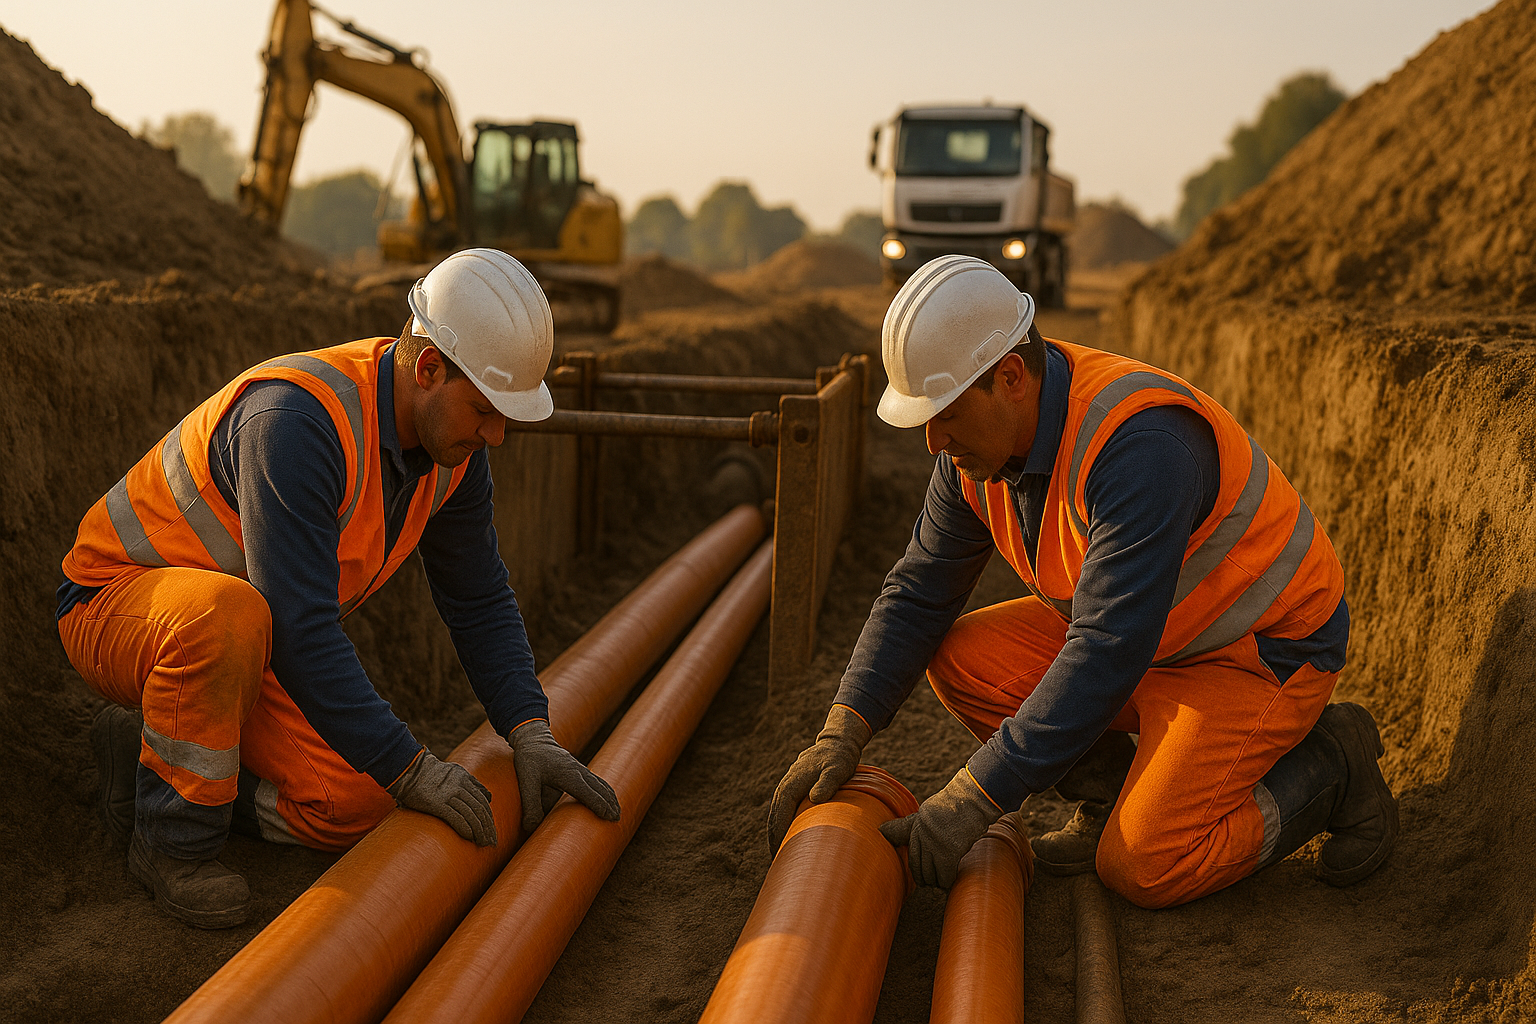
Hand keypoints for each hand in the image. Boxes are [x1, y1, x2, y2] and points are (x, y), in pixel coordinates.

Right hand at [387, 750, 497, 846]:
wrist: (408, 770)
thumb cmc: (430, 774)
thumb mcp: (455, 772)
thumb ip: (472, 782)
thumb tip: (489, 796)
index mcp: (465, 779)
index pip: (483, 801)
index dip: (489, 817)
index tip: (492, 830)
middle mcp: (460, 786)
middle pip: (480, 809)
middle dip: (487, 827)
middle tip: (491, 841)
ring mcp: (449, 794)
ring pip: (470, 814)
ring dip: (479, 831)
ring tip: (482, 843)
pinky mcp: (437, 803)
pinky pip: (456, 818)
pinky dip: (465, 829)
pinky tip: (469, 837)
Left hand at [507, 720, 620, 831]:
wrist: (533, 738)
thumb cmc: (529, 759)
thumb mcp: (526, 782)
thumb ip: (530, 806)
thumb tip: (531, 829)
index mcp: (568, 775)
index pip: (589, 794)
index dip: (601, 807)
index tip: (611, 818)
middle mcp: (578, 771)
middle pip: (600, 789)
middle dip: (610, 804)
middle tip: (617, 819)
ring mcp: (579, 768)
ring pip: (600, 784)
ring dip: (610, 797)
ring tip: (617, 811)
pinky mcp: (577, 768)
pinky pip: (595, 780)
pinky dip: (604, 790)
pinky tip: (606, 796)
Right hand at [767, 704, 871, 852]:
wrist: (838, 742)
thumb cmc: (839, 758)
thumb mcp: (837, 770)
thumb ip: (827, 783)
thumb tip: (815, 798)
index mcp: (791, 786)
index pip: (779, 816)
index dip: (778, 836)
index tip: (779, 855)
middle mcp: (785, 786)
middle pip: (774, 817)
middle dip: (774, 839)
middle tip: (778, 861)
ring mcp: (788, 785)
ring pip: (777, 813)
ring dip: (776, 832)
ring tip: (780, 853)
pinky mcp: (794, 787)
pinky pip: (783, 808)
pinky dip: (782, 822)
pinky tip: (788, 833)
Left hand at [879, 767, 1002, 887]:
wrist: (973, 800)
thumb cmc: (953, 804)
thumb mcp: (927, 811)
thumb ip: (910, 824)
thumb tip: (882, 830)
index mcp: (917, 824)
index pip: (910, 852)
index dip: (914, 867)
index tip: (917, 876)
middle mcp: (922, 834)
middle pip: (917, 866)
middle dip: (922, 878)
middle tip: (928, 883)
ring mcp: (935, 844)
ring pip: (930, 873)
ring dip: (935, 881)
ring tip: (940, 883)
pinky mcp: (949, 852)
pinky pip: (944, 876)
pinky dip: (947, 882)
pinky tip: (950, 881)